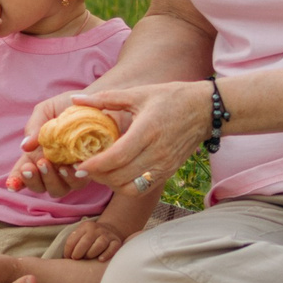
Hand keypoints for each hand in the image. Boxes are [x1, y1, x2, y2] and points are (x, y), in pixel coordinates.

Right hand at [9, 93, 83, 194]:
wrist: (94, 100)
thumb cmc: (66, 106)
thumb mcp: (45, 111)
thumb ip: (33, 126)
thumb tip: (24, 146)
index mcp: (36, 155)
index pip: (23, 174)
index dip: (16, 182)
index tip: (12, 184)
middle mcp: (52, 168)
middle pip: (39, 187)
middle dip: (33, 181)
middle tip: (33, 166)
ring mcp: (70, 172)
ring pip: (57, 190)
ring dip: (51, 180)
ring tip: (50, 163)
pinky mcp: (88, 171)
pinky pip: (79, 182)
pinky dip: (73, 176)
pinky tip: (71, 165)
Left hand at [62, 218, 127, 262]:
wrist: (110, 229)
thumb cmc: (90, 237)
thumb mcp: (81, 234)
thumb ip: (73, 242)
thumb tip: (65, 258)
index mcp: (85, 227)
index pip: (73, 239)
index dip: (68, 250)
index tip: (68, 257)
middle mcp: (97, 230)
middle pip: (86, 241)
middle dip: (78, 252)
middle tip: (76, 259)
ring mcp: (107, 235)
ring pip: (99, 244)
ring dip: (91, 253)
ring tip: (87, 258)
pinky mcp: (116, 242)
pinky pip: (112, 249)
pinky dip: (106, 254)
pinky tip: (100, 260)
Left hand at [70, 82, 213, 189]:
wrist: (206, 110)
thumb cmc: (171, 97)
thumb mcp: (138, 93)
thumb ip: (105, 98)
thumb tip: (75, 100)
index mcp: (148, 130)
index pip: (118, 157)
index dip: (96, 164)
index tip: (79, 164)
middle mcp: (157, 153)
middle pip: (120, 176)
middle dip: (97, 175)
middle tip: (82, 167)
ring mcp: (164, 166)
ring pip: (130, 188)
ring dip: (109, 183)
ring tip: (98, 172)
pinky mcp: (168, 173)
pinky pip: (141, 189)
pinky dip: (124, 187)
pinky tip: (115, 175)